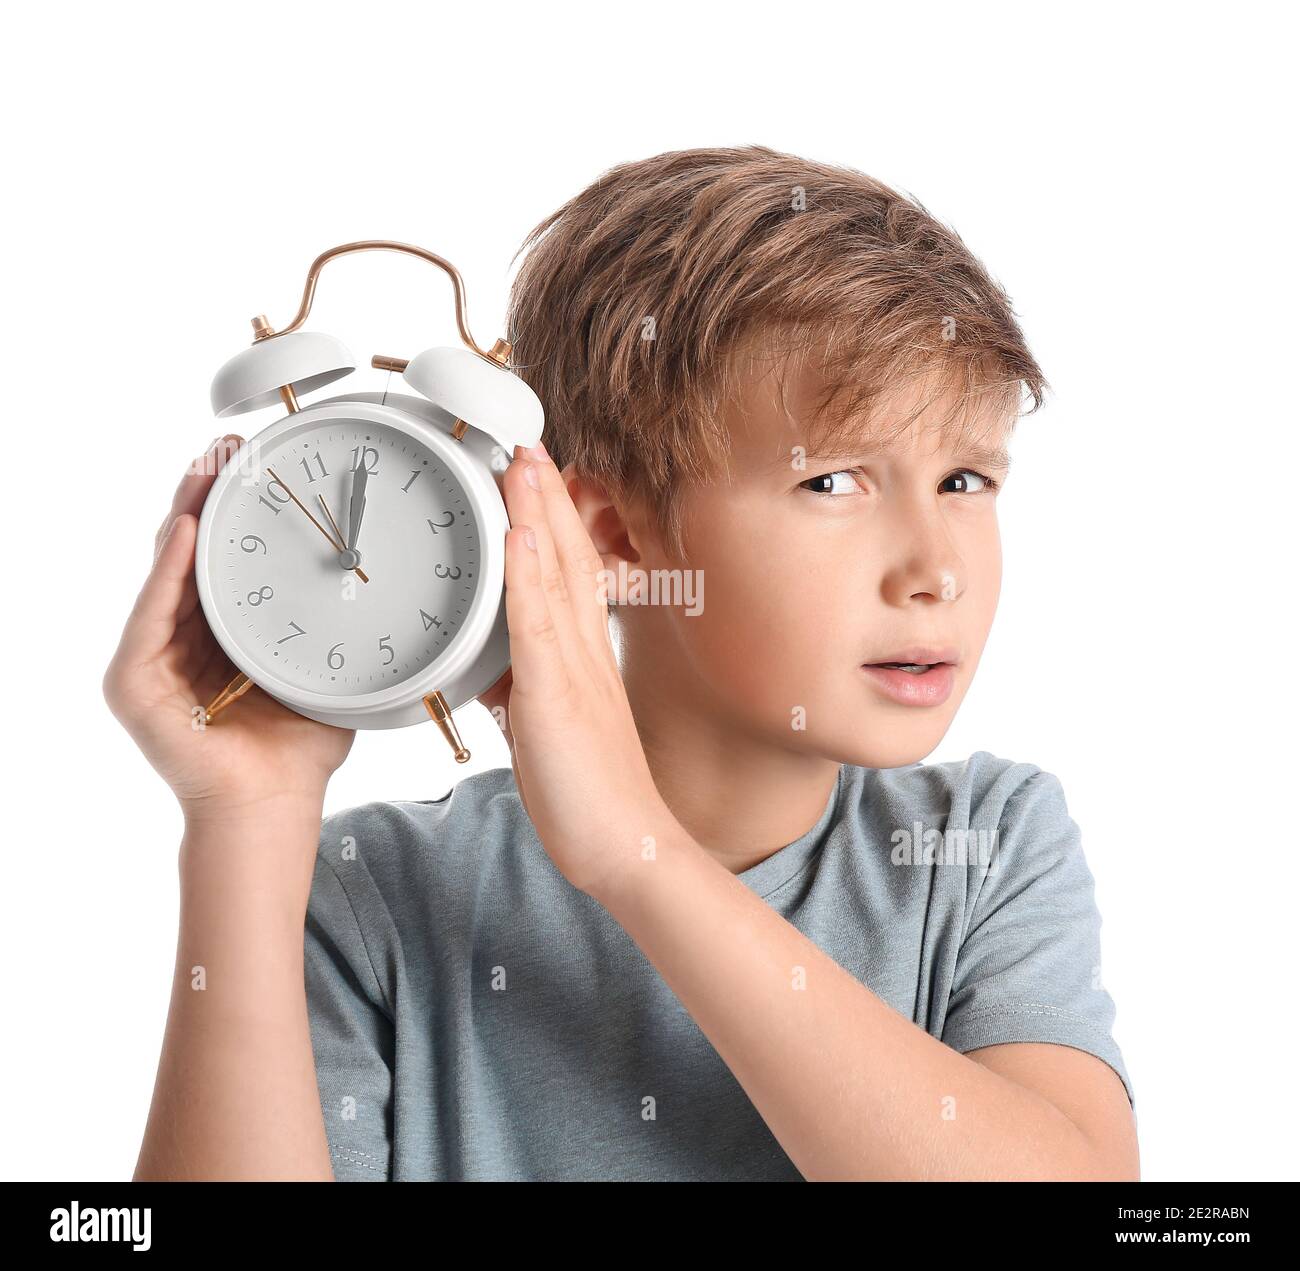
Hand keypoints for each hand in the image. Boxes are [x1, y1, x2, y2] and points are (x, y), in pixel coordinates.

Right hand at [103, 435, 355, 824]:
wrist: (273, 801)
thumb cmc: (299, 743)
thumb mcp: (324, 668)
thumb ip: (331, 624)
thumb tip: (369, 574)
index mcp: (223, 631)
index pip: (222, 556)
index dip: (234, 506)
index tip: (255, 461)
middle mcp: (181, 637)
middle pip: (188, 550)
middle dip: (206, 493)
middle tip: (230, 448)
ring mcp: (152, 657)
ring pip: (166, 569)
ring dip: (186, 514)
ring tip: (208, 468)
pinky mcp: (133, 682)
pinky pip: (151, 613)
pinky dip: (169, 570)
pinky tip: (188, 530)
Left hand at [478, 442, 670, 899]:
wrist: (629, 845)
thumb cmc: (592, 795)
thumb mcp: (550, 729)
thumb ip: (527, 693)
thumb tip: (498, 676)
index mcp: (583, 657)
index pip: (570, 573)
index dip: (553, 521)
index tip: (538, 477)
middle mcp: (584, 652)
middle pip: (566, 559)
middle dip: (545, 498)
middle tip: (530, 443)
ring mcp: (573, 670)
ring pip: (554, 577)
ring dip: (535, 515)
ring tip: (523, 462)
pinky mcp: (557, 697)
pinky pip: (538, 626)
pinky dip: (527, 577)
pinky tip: (518, 536)